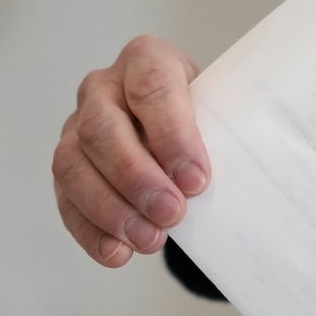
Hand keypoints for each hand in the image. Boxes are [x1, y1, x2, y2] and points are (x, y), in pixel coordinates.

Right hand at [52, 36, 210, 266]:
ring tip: (150, 240)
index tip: (197, 179)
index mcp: (146, 61)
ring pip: (72, 164)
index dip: (172, 135)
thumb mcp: (222, 110)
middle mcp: (103, 89)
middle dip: (137, 177)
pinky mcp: (68, 168)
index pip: (151, 87)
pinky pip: (66, 200)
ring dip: (111, 208)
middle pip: (102, 128)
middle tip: (172, 214)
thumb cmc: (205, 118)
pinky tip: (119, 253)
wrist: (181, 131)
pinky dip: (91, 231)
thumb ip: (228, 130)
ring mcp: (76, 128)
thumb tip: (248, 177)